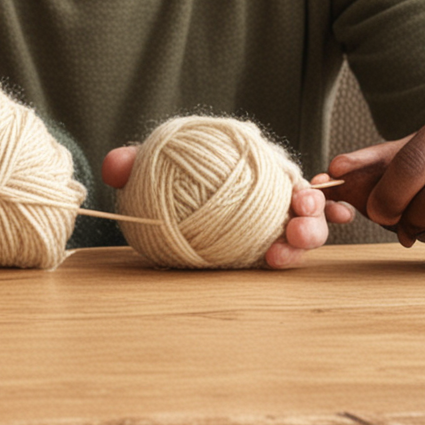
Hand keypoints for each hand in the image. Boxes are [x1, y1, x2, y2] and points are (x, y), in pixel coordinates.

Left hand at [101, 145, 332, 269]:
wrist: (164, 199)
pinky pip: (284, 252)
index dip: (302, 184)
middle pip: (303, 204)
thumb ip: (134, 163)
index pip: (284, 172)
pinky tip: (275, 261)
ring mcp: (270, 221)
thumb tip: (114, 167)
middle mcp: (269, 192)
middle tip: (294, 227)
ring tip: (280, 252)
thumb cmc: (168, 176)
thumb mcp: (151, 166)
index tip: (299, 194)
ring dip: (303, 240)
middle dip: (311, 215)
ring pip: (301, 231)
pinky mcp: (265, 246)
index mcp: (254, 165)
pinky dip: (290, 256)